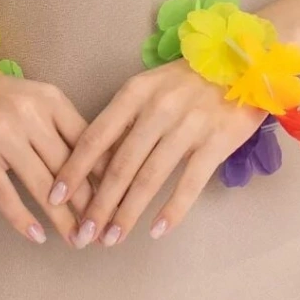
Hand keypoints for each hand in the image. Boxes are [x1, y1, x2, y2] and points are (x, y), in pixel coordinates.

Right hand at [0, 72, 109, 247]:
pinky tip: (37, 236)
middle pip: (68, 166)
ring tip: (77, 239)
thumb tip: (95, 165)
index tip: (118, 197)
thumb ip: (60, 125)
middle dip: (89, 202)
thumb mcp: (33, 98)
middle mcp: (29, 114)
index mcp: (49, 99)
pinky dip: (23, 219)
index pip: (86, 139)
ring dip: (62, 218)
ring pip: (42, 185)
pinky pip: (5, 194)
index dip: (104, 172)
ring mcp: (2, 135)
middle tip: (102, 229)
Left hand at [47, 59, 266, 247]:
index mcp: (136, 92)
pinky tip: (156, 231)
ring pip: (149, 178)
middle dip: (97, 204)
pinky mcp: (216, 142)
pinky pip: (189, 184)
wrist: (245, 62)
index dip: (74, 168)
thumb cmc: (190, 78)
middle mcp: (158, 109)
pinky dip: (171, 211)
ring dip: (127, 213)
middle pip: (119, 164)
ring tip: (111, 238)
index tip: (55, 195)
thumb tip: (96, 161)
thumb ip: (127, 118)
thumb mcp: (152, 86)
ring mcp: (188, 126)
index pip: (96, 135)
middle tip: (82, 233)